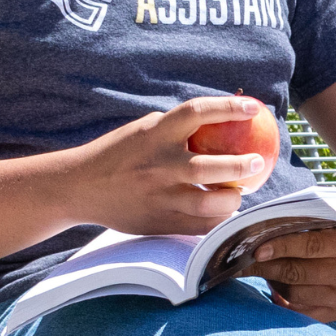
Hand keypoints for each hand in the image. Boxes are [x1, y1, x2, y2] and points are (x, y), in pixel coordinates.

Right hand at [74, 95, 269, 236]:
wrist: (78, 188)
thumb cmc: (119, 154)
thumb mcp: (144, 131)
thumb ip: (176, 128)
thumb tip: (224, 119)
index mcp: (154, 135)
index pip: (196, 113)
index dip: (228, 108)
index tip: (254, 108)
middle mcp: (157, 166)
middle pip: (207, 168)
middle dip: (240, 166)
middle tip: (257, 161)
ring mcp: (157, 198)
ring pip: (207, 205)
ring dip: (232, 200)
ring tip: (240, 193)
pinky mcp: (158, 223)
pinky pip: (198, 226)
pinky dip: (216, 220)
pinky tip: (225, 213)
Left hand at [248, 225, 335, 320]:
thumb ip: (310, 221)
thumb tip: (264, 229)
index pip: (309, 246)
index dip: (280, 247)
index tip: (255, 248)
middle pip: (297, 273)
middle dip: (265, 268)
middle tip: (242, 261)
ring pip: (294, 295)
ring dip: (273, 283)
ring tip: (263, 271)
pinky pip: (302, 312)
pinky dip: (284, 301)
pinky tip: (275, 288)